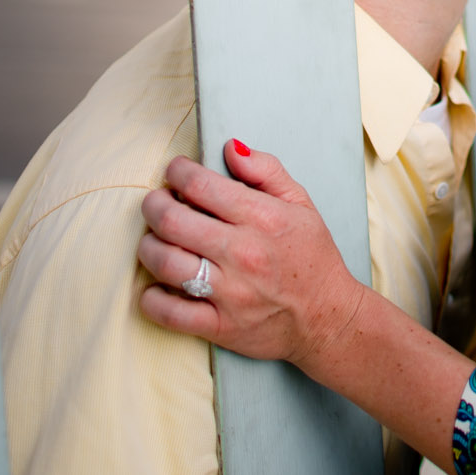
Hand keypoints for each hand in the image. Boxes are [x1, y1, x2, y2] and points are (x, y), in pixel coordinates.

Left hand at [138, 145, 365, 375]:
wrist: (327, 318)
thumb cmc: (312, 257)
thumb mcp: (301, 203)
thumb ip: (266, 170)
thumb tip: (231, 147)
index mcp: (263, 218)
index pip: (201, 185)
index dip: (178, 171)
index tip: (175, 171)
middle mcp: (243, 254)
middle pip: (172, 221)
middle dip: (154, 204)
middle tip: (157, 202)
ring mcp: (230, 293)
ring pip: (165, 263)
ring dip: (148, 246)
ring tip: (155, 239)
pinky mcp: (219, 326)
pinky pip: (169, 313)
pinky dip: (151, 298)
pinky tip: (156, 285)